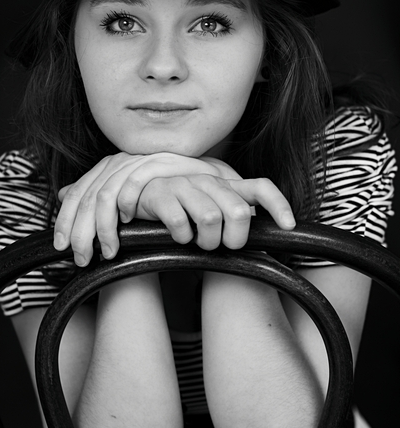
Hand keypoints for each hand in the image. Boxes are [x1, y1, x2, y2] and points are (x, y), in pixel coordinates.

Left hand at [53, 152, 240, 264]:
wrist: (208, 177)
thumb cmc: (168, 189)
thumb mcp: (129, 194)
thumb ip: (100, 194)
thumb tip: (61, 194)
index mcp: (109, 168)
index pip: (78, 192)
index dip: (66, 220)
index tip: (60, 246)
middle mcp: (120, 161)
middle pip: (88, 195)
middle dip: (80, 230)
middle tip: (81, 257)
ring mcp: (139, 161)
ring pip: (106, 193)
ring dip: (103, 226)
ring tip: (107, 251)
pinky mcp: (160, 163)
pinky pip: (134, 183)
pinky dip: (127, 203)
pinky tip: (127, 223)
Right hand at [136, 174, 295, 249]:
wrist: (137, 195)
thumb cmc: (180, 207)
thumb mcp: (210, 208)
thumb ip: (233, 219)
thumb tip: (263, 244)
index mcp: (225, 185)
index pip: (261, 188)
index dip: (279, 205)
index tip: (289, 226)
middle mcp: (208, 181)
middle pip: (238, 212)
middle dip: (234, 239)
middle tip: (220, 245)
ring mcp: (184, 186)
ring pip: (211, 218)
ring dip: (206, 241)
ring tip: (197, 242)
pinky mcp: (160, 195)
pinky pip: (181, 223)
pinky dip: (182, 238)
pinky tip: (177, 237)